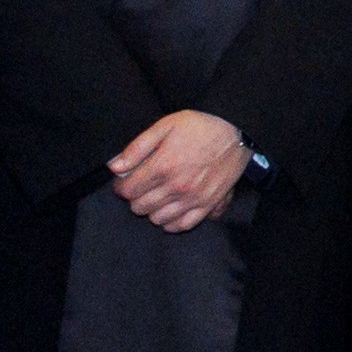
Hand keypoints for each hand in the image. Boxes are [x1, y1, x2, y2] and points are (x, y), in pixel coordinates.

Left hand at [108, 109, 248, 232]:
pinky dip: (172, 222)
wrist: (237, 131)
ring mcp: (193, 198)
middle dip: (135, 198)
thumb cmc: (200, 126)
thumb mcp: (165, 126)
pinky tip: (170, 211)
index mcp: (162, 166)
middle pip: (140, 207)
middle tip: (141, 188)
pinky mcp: (208, 204)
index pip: (128, 191)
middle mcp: (176, 187)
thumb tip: (115, 167)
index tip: (125, 182)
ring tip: (156, 198)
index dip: (121, 187)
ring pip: (158, 219)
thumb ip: (137, 147)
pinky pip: (183, 225)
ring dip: (152, 210)